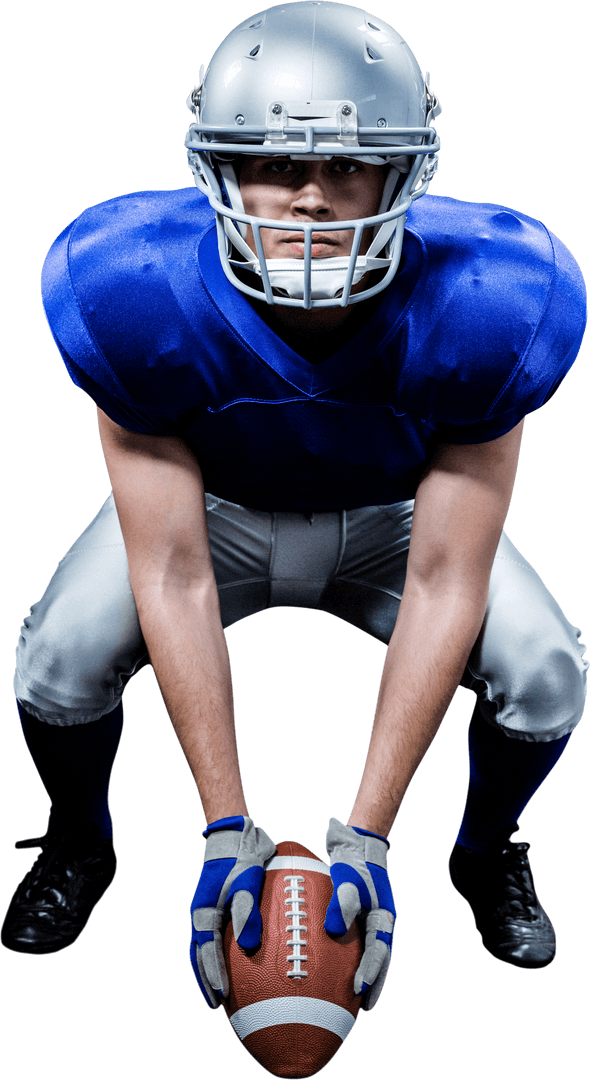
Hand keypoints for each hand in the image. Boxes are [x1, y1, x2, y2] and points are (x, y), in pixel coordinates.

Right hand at [190, 815, 275, 1008]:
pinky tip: (238, 962)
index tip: (220, 994)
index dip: (211, 973)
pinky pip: (218, 936)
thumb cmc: (243, 855)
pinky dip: (222, 953)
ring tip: (222, 991)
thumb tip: (249, 946)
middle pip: (199, 954)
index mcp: (204, 910)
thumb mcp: (248, 880)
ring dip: (210, 969)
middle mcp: (202, 914)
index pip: (205, 949)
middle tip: (216, 1004)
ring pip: (204, 947)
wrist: (235, 833)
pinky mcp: (218, 907)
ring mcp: (208, 911)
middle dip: (207, 979)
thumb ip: (247, 911)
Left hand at [324, 817, 395, 1010]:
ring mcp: (371, 922)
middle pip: (380, 959)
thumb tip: (333, 930)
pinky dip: (351, 959)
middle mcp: (380, 923)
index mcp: (383, 917)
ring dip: (365, 973)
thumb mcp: (348, 879)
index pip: (379, 950)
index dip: (371, 971)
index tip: (360, 989)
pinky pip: (357, 944)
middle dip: (373, 982)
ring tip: (354, 996)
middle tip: (364, 1007)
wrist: (358, 846)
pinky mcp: (360, 919)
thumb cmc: (353, 863)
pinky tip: (337, 969)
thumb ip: (342, 903)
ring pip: (370, 953)